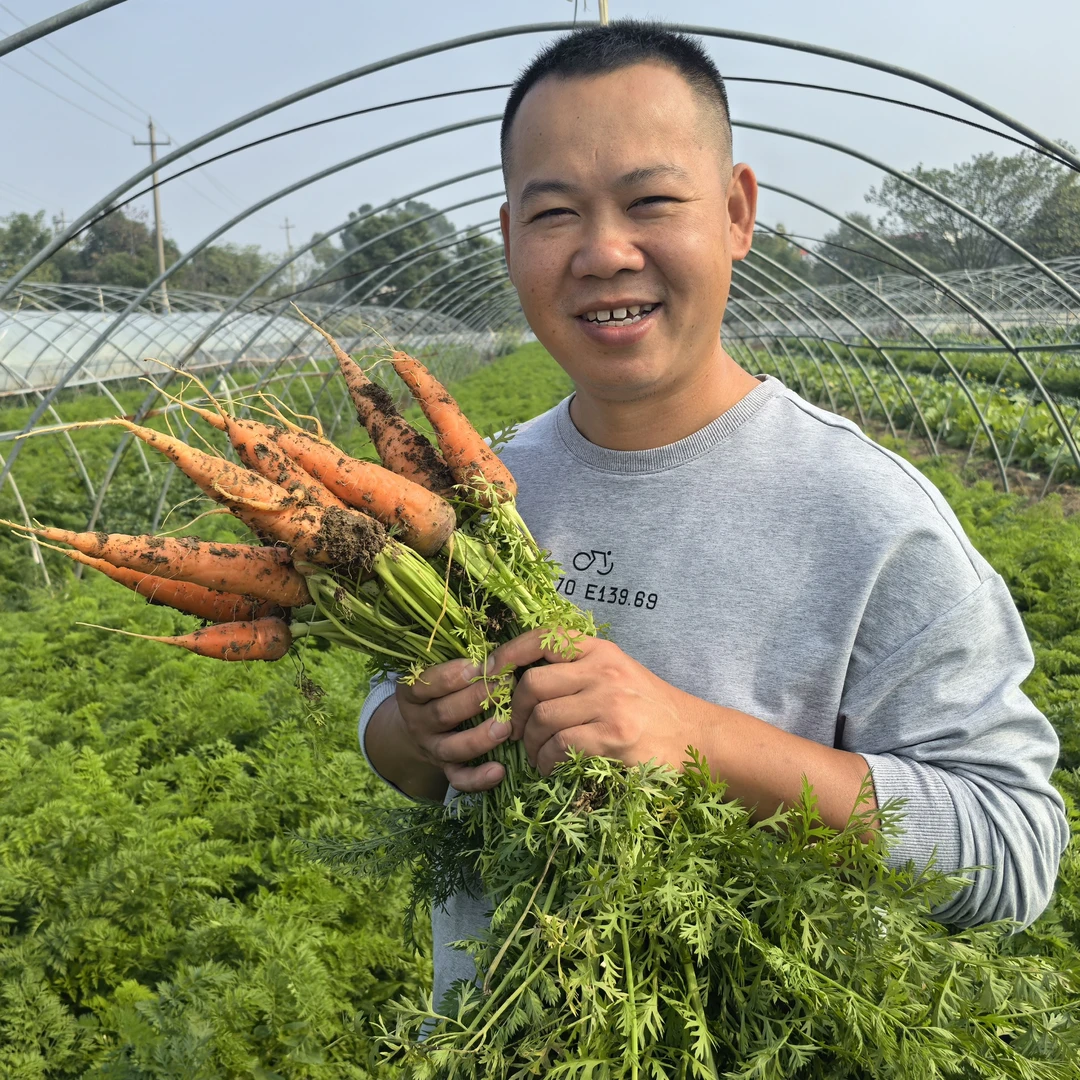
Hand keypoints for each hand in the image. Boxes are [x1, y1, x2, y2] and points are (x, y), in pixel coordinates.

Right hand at [394, 657, 513, 792]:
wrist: (421, 725)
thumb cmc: (442, 687)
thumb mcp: (437, 671)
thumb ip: (460, 662)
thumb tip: (497, 650)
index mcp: (412, 693)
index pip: (424, 685)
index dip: (449, 676)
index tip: (476, 666)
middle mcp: (418, 722)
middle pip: (443, 713)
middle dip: (475, 699)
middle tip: (505, 685)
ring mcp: (431, 747)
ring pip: (451, 747)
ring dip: (479, 738)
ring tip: (505, 726)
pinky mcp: (446, 769)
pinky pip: (458, 779)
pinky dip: (478, 779)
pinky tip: (499, 771)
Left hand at [489, 629, 699, 775]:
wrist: (697, 740)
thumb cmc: (650, 710)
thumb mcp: (618, 674)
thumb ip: (577, 670)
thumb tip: (518, 679)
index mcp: (601, 650)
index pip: (543, 638)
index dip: (508, 654)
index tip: (489, 673)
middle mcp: (603, 670)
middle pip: (532, 684)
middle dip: (514, 712)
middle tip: (516, 731)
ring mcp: (609, 703)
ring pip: (542, 719)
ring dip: (530, 744)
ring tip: (538, 755)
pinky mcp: (613, 738)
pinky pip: (559, 747)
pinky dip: (547, 761)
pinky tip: (554, 768)